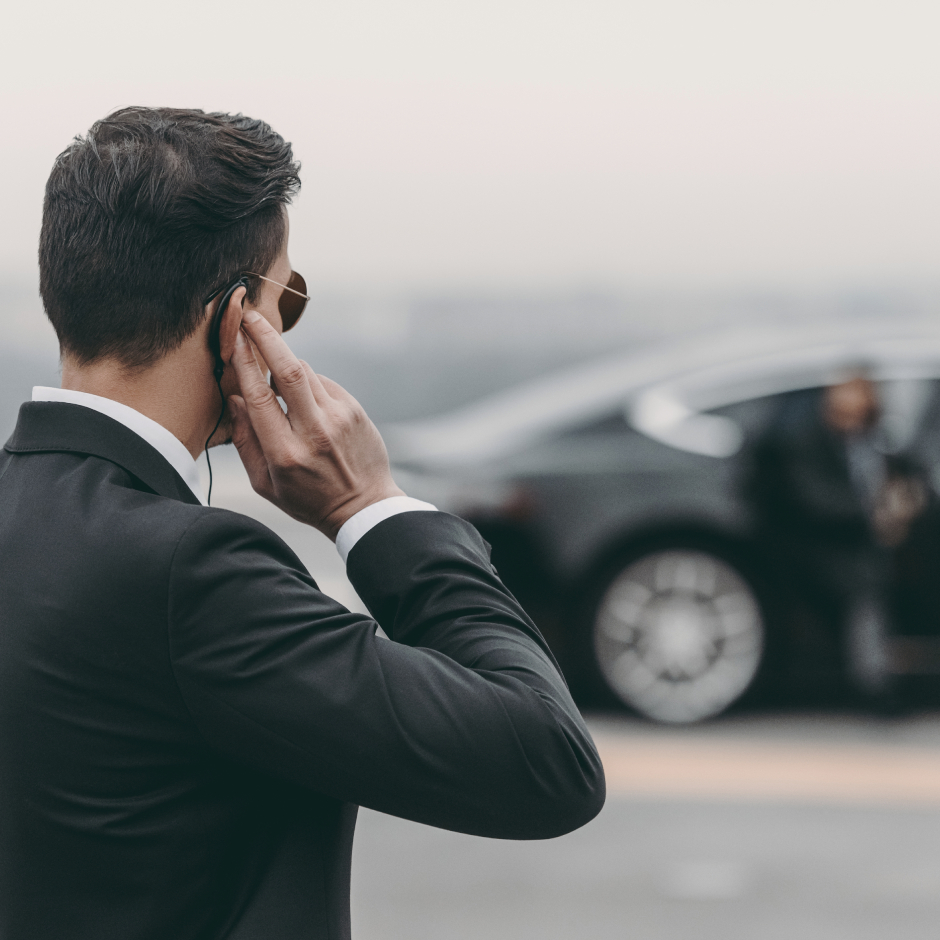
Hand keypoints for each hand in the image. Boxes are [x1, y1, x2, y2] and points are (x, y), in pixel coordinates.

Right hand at [227, 310, 403, 539]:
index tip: (233, 337)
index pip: (260, 397)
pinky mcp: (355, 411)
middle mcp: (314, 432)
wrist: (363, 507)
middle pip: (287, 370)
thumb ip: (245, 442)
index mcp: (285, 453)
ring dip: (285, 365)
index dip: (244, 362)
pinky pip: (323, 383)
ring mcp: (339, 418)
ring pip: (305, 372)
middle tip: (250, 315)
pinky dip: (308, 383)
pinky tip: (306, 404)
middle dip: (266, 337)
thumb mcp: (265, 484)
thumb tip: (234, 399)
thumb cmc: (308, 499)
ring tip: (276, 377)